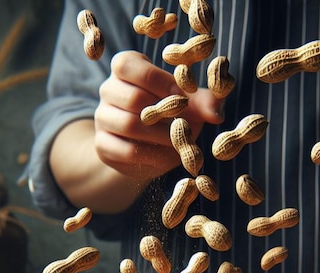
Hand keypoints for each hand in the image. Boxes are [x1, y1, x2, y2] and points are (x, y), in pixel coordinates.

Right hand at [94, 50, 223, 179]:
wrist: (147, 148)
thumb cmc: (170, 115)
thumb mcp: (188, 103)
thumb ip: (203, 103)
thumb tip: (217, 114)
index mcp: (125, 67)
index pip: (132, 67)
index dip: (160, 82)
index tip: (184, 99)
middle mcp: (108, 89)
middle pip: (133, 98)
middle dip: (165, 114)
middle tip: (187, 126)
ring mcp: (102, 118)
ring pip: (129, 125)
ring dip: (161, 136)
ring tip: (181, 144)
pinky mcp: (103, 145)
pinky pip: (126, 151)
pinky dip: (152, 156)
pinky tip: (167, 158)